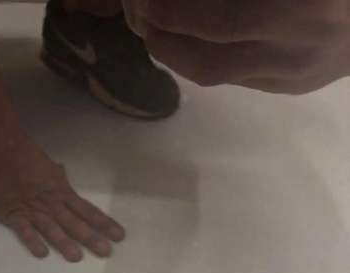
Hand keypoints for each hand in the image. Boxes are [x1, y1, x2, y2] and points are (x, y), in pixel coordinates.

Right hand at [0, 132, 124, 261]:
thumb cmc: (24, 155)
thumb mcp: (49, 166)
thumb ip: (58, 177)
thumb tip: (63, 177)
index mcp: (62, 191)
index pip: (87, 209)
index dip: (104, 223)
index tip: (119, 236)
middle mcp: (51, 202)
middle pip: (74, 222)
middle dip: (91, 237)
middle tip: (105, 252)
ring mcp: (32, 209)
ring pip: (52, 228)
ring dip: (64, 242)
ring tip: (76, 257)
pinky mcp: (13, 213)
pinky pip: (24, 229)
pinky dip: (33, 240)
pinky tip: (42, 254)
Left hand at [143, 0, 349, 93]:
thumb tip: (194, 2)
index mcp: (307, 12)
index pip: (223, 22)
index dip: (177, 15)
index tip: (148, 2)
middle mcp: (298, 53)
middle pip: (210, 64)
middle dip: (165, 44)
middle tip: (140, 18)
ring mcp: (294, 77)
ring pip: (217, 76)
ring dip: (177, 56)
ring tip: (155, 29)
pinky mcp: (290, 88)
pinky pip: (234, 77)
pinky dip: (202, 59)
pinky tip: (188, 39)